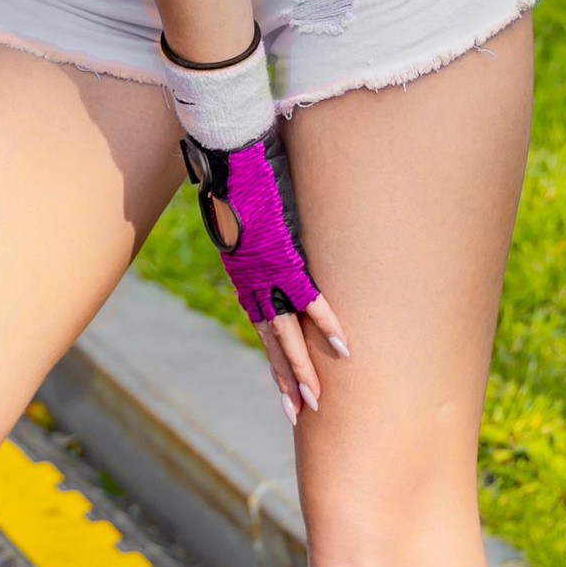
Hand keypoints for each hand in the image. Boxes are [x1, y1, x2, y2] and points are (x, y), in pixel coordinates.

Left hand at [180, 126, 349, 423]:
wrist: (222, 152)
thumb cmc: (237, 174)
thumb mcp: (250, 215)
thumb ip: (267, 234)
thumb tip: (280, 233)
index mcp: (247, 278)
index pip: (265, 329)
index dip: (277, 361)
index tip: (287, 391)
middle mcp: (253, 283)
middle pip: (273, 342)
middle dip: (288, 380)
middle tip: (301, 414)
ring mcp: (266, 272)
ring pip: (287, 332)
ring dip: (303, 368)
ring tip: (318, 401)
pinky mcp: (280, 255)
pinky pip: (308, 296)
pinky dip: (326, 321)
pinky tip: (343, 346)